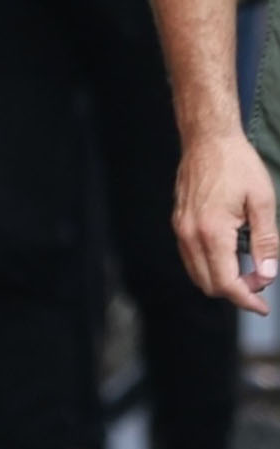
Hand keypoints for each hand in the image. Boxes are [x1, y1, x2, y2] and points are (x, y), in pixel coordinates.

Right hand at [173, 131, 275, 313]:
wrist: (207, 140)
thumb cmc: (237, 164)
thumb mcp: (263, 201)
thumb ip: (266, 241)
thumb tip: (268, 274)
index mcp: (213, 233)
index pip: (227, 283)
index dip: (247, 300)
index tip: (262, 307)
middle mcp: (191, 237)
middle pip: (210, 286)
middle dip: (237, 291)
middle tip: (262, 279)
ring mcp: (181, 233)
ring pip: (199, 276)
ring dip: (223, 281)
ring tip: (248, 269)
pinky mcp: (179, 227)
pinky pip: (192, 261)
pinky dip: (211, 267)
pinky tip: (230, 255)